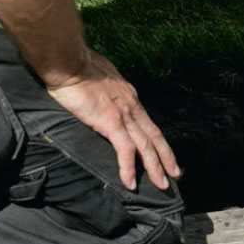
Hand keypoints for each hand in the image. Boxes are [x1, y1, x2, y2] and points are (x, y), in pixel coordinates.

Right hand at [46, 50, 179, 190]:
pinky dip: (129, 168)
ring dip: (155, 168)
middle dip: (166, 158)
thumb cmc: (76, 65)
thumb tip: (104, 98)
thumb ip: (107, 92)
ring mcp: (123, 115)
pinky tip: (130, 182)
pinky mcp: (110, 122)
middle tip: (175, 175)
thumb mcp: (101, 79)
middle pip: (154, 137)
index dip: (160, 141)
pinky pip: (125, 150)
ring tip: (162, 185)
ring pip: (146, 146)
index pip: (149, 124)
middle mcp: (131, 106)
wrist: (67, 59)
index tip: (166, 155)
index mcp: (130, 97)